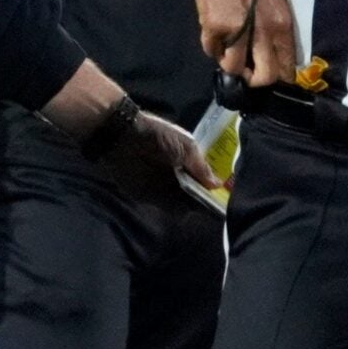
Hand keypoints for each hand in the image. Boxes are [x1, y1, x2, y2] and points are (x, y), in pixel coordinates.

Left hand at [99, 111, 218, 201]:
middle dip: (204, 202)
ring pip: (183, 203)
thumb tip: (217, 185)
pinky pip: (166, 208)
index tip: (224, 200)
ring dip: (191, 208)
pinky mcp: (149, 197)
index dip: (213, 189)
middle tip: (214, 210)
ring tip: (201, 211)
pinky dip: (175, 211)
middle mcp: (178, 176)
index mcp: (188, 161)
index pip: (204, 179)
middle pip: (196, 194)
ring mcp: (164, 187)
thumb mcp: (186, 147)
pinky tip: (185, 211)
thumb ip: (201, 168)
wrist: (123, 139)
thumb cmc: (158, 137)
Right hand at [194, 0, 299, 88]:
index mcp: (282, 26)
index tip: (269, 76)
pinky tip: (216, 36)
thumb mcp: (278, 4)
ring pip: (233, 68)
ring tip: (228, 52)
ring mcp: (237, 32)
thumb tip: (272, 57)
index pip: (287, 67)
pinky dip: (212, 48)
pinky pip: (211, 51)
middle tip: (247, 72)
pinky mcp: (214, 28)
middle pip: (264, 77)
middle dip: (254, 80)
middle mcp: (262, 33)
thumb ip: (277, 32)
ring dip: (229, 64)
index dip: (278, 77)